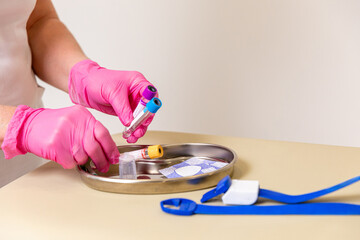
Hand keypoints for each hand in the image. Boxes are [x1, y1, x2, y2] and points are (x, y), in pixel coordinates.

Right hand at [1, 105, 118, 171]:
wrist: (28, 125)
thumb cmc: (52, 124)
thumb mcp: (74, 119)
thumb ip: (89, 130)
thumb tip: (107, 147)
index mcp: (83, 116)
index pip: (103, 133)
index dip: (111, 148)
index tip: (114, 157)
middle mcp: (75, 124)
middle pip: (95, 148)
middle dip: (102, 160)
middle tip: (104, 166)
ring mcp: (65, 135)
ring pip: (83, 157)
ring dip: (82, 160)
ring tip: (75, 155)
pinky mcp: (55, 147)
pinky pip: (70, 162)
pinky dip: (70, 163)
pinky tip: (65, 156)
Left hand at [68, 59, 156, 142]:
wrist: (84, 86)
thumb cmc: (97, 80)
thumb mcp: (112, 93)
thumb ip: (122, 108)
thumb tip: (130, 121)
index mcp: (137, 82)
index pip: (151, 94)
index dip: (151, 105)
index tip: (145, 115)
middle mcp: (137, 92)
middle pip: (148, 109)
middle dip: (144, 121)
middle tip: (139, 129)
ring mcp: (132, 103)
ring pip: (141, 117)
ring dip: (139, 127)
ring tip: (134, 135)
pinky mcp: (126, 111)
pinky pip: (133, 122)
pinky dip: (132, 129)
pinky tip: (130, 134)